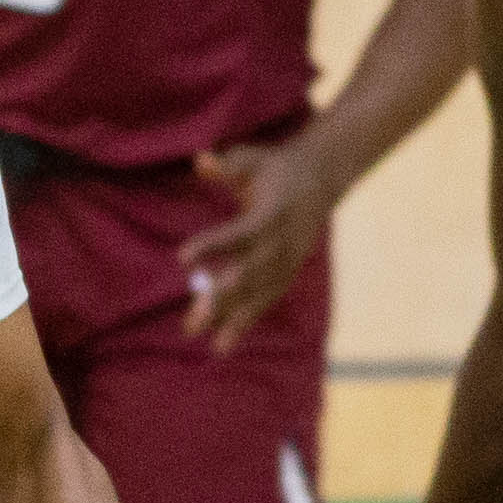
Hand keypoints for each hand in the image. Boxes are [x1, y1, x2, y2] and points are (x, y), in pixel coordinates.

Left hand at [175, 138, 344, 350]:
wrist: (321, 180)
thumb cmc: (276, 168)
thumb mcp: (252, 159)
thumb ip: (226, 165)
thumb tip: (200, 161)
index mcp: (271, 215)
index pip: (239, 235)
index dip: (212, 246)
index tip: (182, 258)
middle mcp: (282, 244)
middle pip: (249, 275)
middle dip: (220, 299)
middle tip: (192, 320)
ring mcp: (288, 262)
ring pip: (258, 294)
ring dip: (233, 319)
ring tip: (210, 344)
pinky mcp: (288, 273)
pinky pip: (266, 300)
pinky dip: (247, 320)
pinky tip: (224, 342)